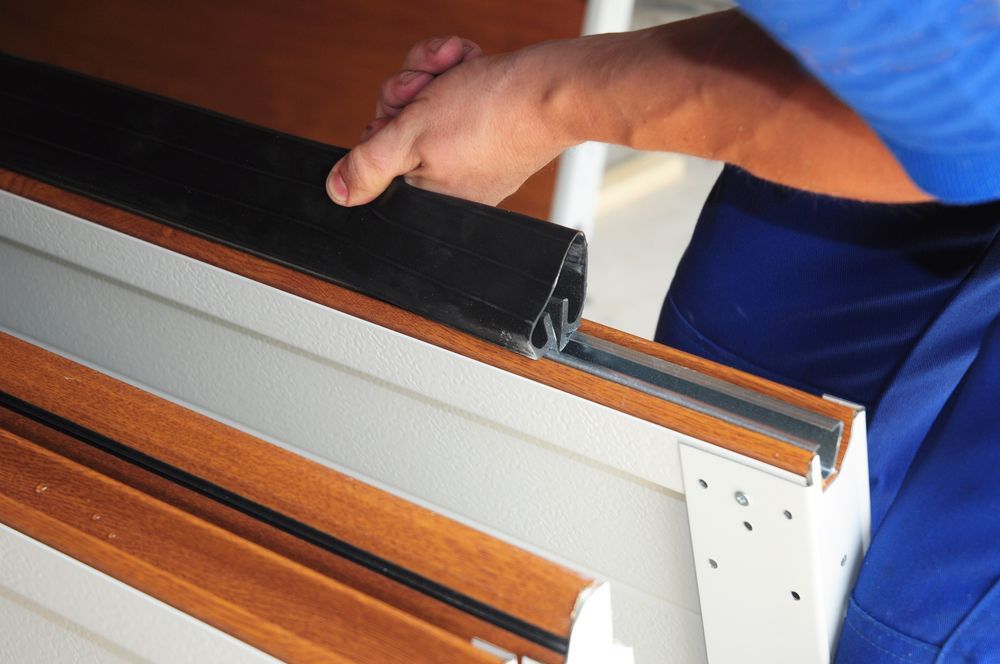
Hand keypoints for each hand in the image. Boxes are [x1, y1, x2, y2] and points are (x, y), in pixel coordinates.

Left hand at [326, 36, 574, 206]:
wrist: (555, 86)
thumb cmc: (492, 115)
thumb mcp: (411, 136)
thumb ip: (369, 165)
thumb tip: (338, 192)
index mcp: (433, 198)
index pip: (382, 165)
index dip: (382, 128)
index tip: (397, 113)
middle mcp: (454, 181)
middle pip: (400, 128)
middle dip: (408, 94)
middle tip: (427, 88)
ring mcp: (472, 152)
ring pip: (425, 103)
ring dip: (432, 75)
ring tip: (455, 68)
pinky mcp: (489, 124)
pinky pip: (456, 95)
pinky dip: (458, 72)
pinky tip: (469, 65)